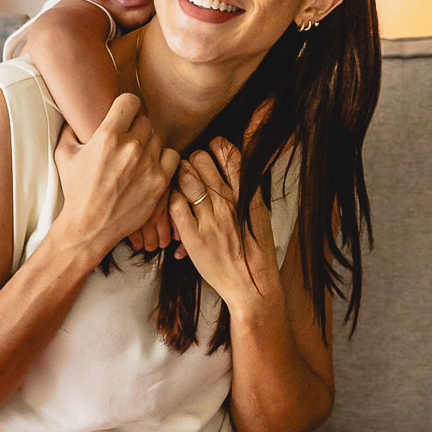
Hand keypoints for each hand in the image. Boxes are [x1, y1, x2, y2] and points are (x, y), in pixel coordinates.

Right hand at [54, 94, 179, 260]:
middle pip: (145, 120)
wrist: (89, 226)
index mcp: (107, 136)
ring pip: (157, 137)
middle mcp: (131, 147)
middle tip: (128, 141)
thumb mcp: (64, 155)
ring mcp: (148, 164)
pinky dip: (164, 159)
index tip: (124, 114)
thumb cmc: (76, 190)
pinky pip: (172, 156)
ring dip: (148, 144)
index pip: (130, 101)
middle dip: (136, 128)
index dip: (127, 106)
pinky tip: (152, 166)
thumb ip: (69, 130)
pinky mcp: (159, 181)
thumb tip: (74, 116)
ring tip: (137, 157)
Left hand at [169, 137, 279, 306]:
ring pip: (186, 178)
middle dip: (194, 160)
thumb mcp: (259, 211)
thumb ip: (245, 187)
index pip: (229, 154)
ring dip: (180, 175)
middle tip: (192, 168)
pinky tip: (177, 202)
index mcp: (248, 194)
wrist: (252, 286)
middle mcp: (229, 203)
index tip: (212, 150)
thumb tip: (231, 162)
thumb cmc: (256, 249)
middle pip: (201, 160)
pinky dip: (172, 198)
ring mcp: (210, 219)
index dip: (216, 145)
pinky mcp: (194, 237)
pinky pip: (175, 204)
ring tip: (182, 181)